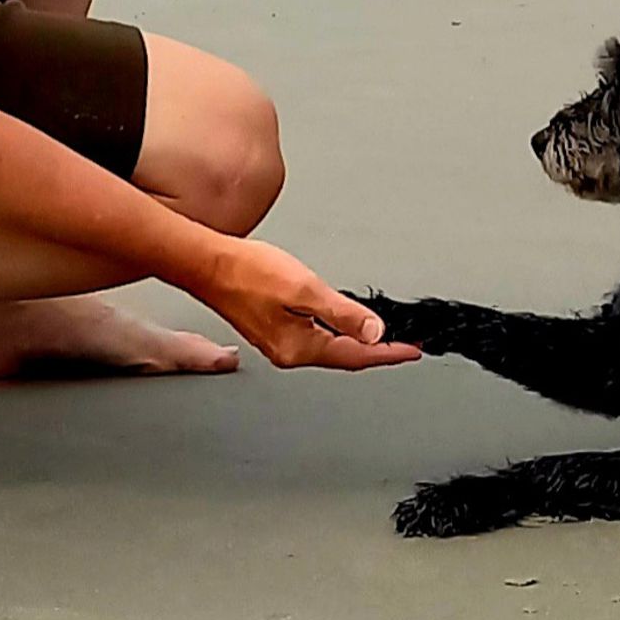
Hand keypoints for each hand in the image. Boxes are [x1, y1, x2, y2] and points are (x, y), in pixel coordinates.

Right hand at [201, 242, 422, 370]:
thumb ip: (343, 313)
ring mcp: (279, 342)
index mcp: (299, 347)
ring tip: (382, 335)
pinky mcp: (272, 328)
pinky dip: (336, 331)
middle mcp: (289, 352)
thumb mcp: (304, 289)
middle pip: (345, 356)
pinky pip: (315, 336)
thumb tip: (374, 332)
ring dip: (357, 341)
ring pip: (330, 346)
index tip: (412, 352)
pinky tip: (342, 321)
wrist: (208, 264)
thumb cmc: (246, 272)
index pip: (356, 356)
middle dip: (377, 351)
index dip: (388, 354)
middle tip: (405, 344)